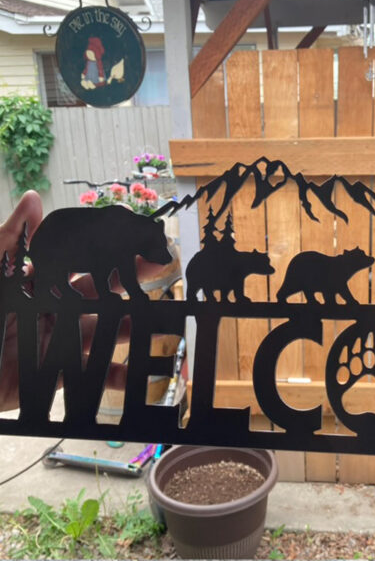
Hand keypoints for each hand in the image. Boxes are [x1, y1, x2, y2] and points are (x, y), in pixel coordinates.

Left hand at [0, 192, 166, 411]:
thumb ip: (10, 238)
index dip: (107, 250)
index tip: (133, 237)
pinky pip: (88, 375)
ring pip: (101, 333)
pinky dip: (111, 377)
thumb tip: (34, 198)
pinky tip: (131, 374)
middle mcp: (53, 310)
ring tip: (154, 320)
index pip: (79, 262)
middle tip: (159, 266)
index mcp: (38, 283)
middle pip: (99, 294)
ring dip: (127, 328)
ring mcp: (56, 342)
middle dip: (129, 281)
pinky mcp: (54, 375)